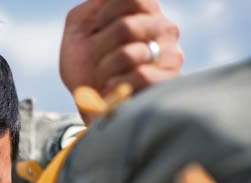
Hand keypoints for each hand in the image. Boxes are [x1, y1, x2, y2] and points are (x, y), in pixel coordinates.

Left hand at [60, 0, 182, 97]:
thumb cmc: (84, 64)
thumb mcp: (79, 28)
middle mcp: (165, 29)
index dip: (106, 15)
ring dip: (105, 70)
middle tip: (97, 60)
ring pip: (130, 54)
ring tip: (104, 78)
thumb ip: (94, 4)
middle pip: (127, 27)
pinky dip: (115, 86)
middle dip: (100, 47)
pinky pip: (141, 77)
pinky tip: (111, 90)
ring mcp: (172, 55)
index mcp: (146, 11)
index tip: (96, 29)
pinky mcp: (169, 82)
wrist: (89, 104)